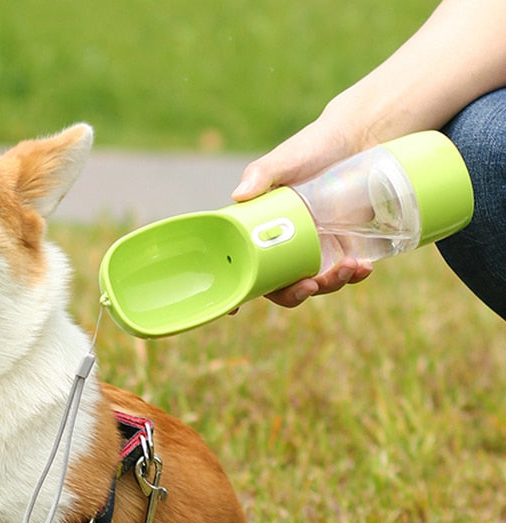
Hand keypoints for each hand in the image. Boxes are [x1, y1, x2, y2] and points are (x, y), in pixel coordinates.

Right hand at [231, 114, 373, 306]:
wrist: (358, 138)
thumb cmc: (313, 146)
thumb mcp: (285, 159)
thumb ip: (261, 174)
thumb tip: (239, 195)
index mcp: (259, 231)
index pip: (242, 267)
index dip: (236, 292)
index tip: (232, 310)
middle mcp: (283, 247)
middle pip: (278, 287)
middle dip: (293, 294)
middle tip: (309, 285)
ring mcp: (313, 250)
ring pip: (313, 284)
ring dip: (329, 285)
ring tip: (349, 267)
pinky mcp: (342, 247)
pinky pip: (344, 273)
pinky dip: (354, 276)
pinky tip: (364, 268)